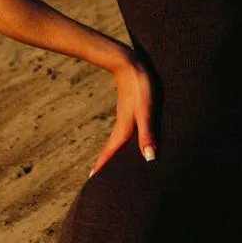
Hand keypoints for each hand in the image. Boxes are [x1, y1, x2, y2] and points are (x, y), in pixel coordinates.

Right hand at [89, 56, 156, 176]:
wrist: (130, 62)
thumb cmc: (141, 87)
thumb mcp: (146, 112)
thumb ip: (147, 135)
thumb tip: (150, 159)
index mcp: (124, 130)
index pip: (110, 153)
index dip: (103, 166)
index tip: (92, 180)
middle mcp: (122, 126)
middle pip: (111, 149)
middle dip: (105, 163)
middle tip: (96, 177)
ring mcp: (125, 117)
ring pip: (117, 140)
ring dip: (112, 152)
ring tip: (110, 163)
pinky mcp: (129, 109)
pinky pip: (123, 131)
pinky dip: (121, 141)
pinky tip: (126, 140)